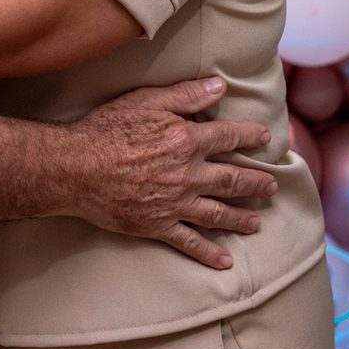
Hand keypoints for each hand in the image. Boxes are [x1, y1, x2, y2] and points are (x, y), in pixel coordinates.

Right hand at [65, 77, 276, 269]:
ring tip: (257, 221)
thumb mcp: (145, 101)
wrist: (76, 169)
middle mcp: (189, 174)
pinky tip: (225, 261)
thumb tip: (219, 86)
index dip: (250, 136)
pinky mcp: (158, 225)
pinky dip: (209, 253)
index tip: (266, 138)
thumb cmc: (107, 129)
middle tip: (272, 186)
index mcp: (187, 140)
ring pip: (218, 213)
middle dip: (256, 183)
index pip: (230, 137)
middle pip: (232, 180)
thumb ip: (185, 95)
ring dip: (241, 217)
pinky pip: (190, 242)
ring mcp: (175, 203)